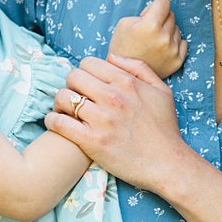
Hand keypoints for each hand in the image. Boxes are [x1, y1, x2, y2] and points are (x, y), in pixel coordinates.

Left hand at [47, 53, 199, 192]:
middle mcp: (112, 97)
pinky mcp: (91, 141)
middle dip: (71, 85)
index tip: (86, 84)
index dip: (85, 72)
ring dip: (60, 103)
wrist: (168, 164)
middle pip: (73, 76)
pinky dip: (53, 120)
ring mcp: (101, 119)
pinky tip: (57, 123)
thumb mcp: (162, 91)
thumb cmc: (165, 129)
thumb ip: (139, 68)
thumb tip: (112, 57)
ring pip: (63, 97)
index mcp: (127, 82)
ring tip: (65, 111)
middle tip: (75, 97)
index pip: (89, 63)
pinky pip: (59, 123)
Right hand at [107, 0, 187, 78]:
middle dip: (161, 20)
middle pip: (171, 16)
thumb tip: (161, 12)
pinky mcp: (177, 61)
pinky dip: (175, 44)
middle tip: (149, 31)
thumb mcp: (125, 22)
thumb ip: (146, 12)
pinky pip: (183, 43)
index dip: (155, 7)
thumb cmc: (122, 45)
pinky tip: (162, 49)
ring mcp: (172, 51)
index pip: (164, 2)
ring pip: (177, 30)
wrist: (123, 73)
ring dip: (167, 32)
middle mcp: (164, 38)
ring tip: (153, 42)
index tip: (148, 16)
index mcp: (151, 26)